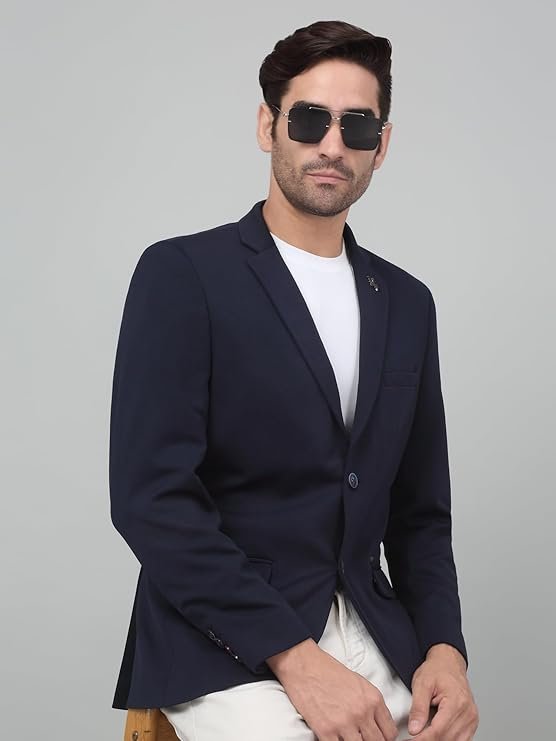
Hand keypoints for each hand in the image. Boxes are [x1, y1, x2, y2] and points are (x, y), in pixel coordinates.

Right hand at [267, 638, 398, 739]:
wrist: (304, 665)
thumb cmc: (328, 671)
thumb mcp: (359, 683)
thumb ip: (371, 705)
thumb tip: (377, 724)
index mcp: (373, 699)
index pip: (390, 732)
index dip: (384, 737)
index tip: (376, 736)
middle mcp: (362, 712)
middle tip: (360, 736)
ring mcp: (344, 723)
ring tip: (346, 736)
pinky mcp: (326, 731)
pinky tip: (335, 737)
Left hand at [402, 643, 478, 739]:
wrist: (449, 663)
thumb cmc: (437, 669)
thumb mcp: (422, 683)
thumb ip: (418, 707)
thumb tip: (414, 728)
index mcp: (457, 702)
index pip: (438, 730)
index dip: (423, 739)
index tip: (411, 740)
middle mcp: (468, 713)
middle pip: (446, 738)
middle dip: (428, 740)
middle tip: (413, 739)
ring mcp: (472, 720)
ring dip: (437, 740)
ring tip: (422, 734)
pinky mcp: (471, 724)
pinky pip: (460, 739)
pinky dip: (446, 739)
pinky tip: (435, 734)